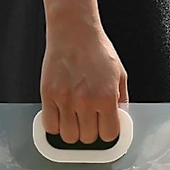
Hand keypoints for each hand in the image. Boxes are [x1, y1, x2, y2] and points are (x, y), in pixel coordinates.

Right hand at [40, 19, 128, 144]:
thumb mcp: (119, 74)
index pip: (109, 134)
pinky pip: (50, 126)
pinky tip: (60, 117)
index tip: (104, 128)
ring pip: (68, 137)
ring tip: (74, 121)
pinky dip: (55, 126)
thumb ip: (121, 100)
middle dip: (90, 133)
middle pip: (88, 138)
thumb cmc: (96, 49)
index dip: (107, 133)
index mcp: (106, 96)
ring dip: (72, 133)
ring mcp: (65, 99)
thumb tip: (120, 120)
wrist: (74, 31)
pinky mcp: (48, 95)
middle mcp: (86, 100)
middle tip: (88, 122)